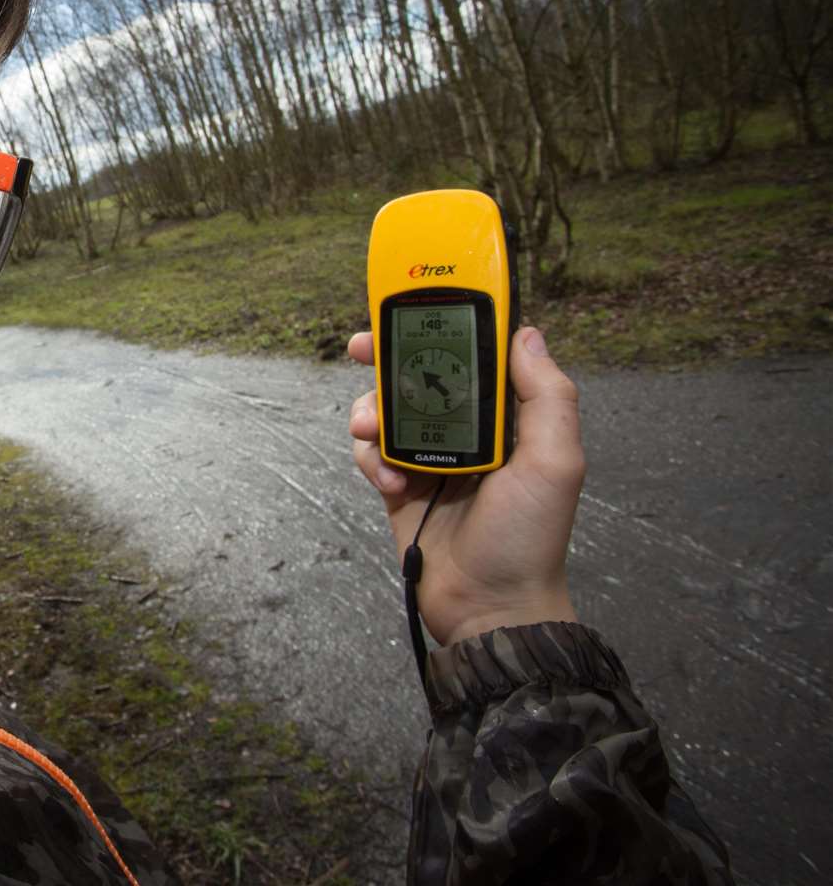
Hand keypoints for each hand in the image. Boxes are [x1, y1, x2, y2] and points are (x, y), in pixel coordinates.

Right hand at [348, 327, 582, 645]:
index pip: (474, 357)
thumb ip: (546, 396)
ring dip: (373, 414)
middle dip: (388, 358)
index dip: (445, 329)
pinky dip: (371, 460)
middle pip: (419, 375)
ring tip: (373, 434)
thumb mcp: (555, 462)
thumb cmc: (529, 538)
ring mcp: (430, 458)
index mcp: (507, 419)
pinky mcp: (399, 486)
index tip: (415, 309)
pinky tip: (389, 483)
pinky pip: (371, 454)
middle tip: (362, 348)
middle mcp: (467, 432)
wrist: (489, 607)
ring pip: (387, 410)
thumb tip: (526, 334)